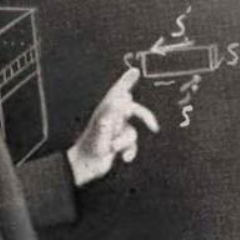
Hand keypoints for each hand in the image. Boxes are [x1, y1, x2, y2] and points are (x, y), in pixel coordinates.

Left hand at [67, 67, 158, 186]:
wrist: (85, 167)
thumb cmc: (90, 147)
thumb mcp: (103, 127)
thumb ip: (114, 110)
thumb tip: (126, 96)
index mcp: (106, 111)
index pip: (118, 92)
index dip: (127, 81)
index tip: (135, 71)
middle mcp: (111, 119)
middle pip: (134, 110)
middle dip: (145, 117)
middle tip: (153, 127)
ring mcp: (115, 132)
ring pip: (132, 132)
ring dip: (125, 142)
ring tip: (112, 148)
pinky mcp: (118, 143)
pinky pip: (132, 145)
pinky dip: (130, 152)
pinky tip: (124, 158)